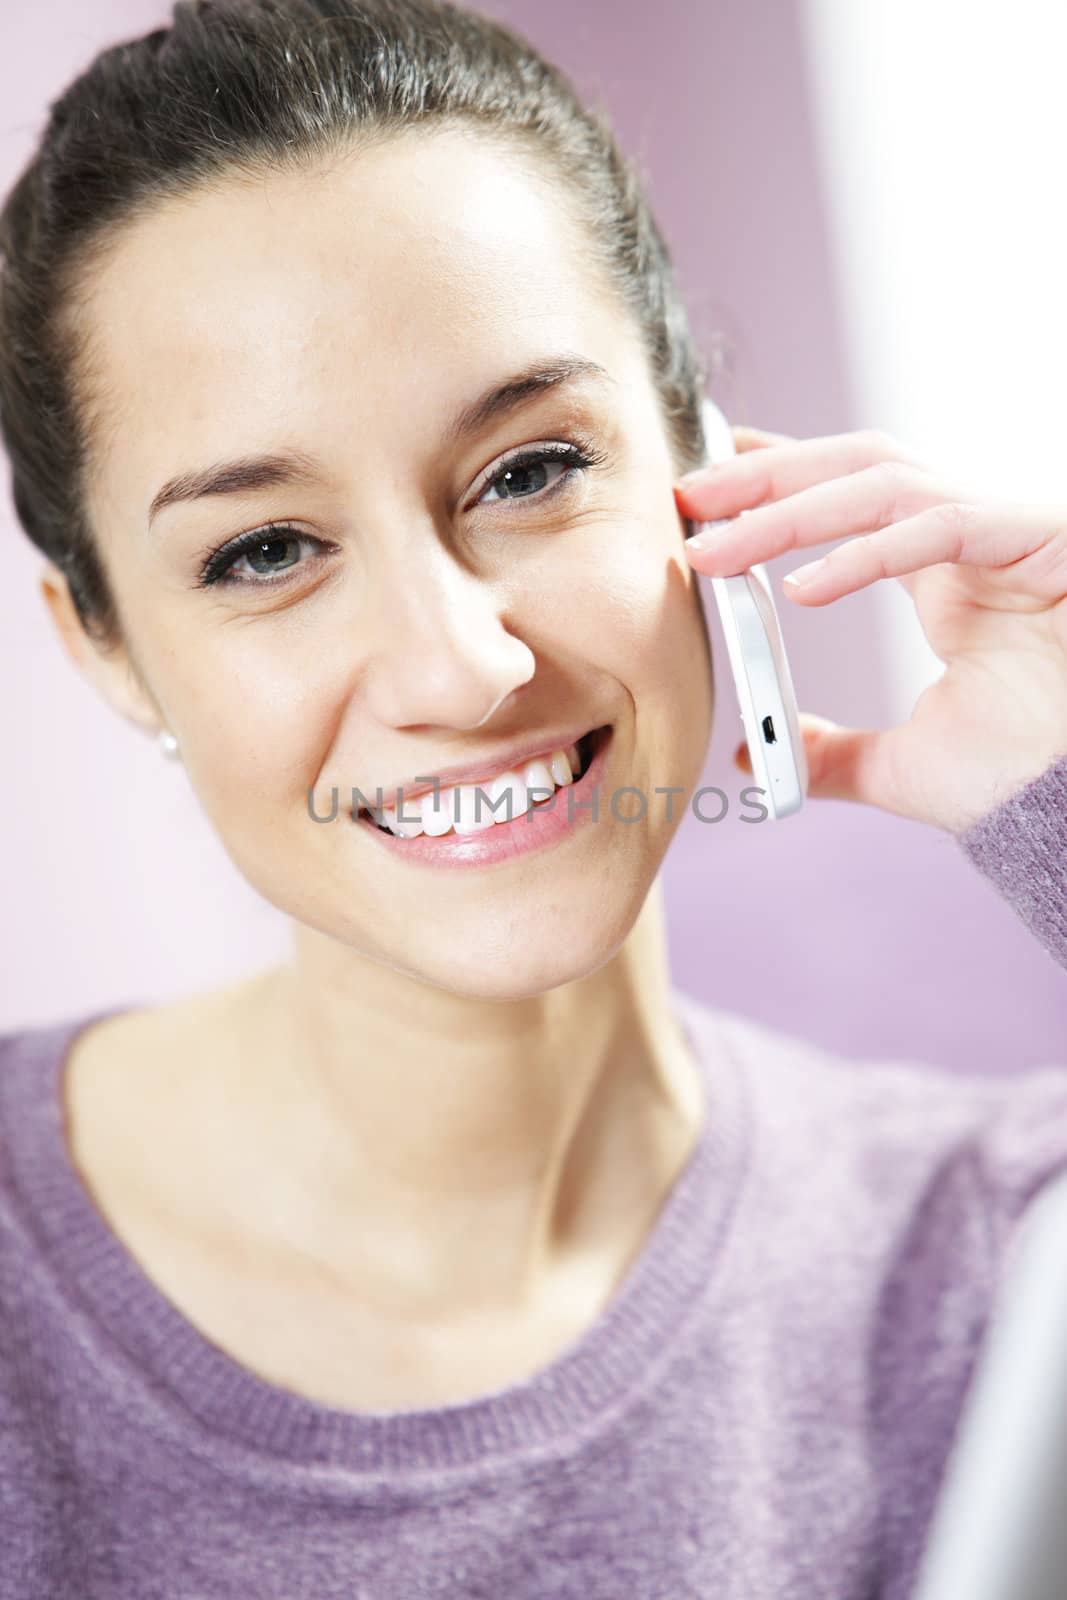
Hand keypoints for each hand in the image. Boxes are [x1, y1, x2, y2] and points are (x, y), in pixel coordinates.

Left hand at [674, 425, 1066, 833]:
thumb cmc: (1021, 780)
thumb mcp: (897, 767)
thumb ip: (828, 755)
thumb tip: (755, 758)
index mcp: (946, 576)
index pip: (855, 496)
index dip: (783, 474)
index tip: (709, 481)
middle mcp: (974, 541)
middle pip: (861, 467)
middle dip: (768, 475)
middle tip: (687, 495)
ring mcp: (1009, 534)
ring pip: (887, 484)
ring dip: (790, 509)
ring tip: (714, 546)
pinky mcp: (1045, 541)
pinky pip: (944, 524)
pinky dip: (868, 552)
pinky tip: (802, 588)